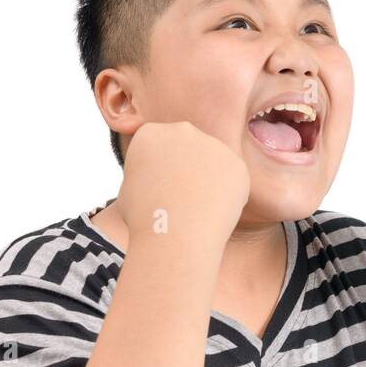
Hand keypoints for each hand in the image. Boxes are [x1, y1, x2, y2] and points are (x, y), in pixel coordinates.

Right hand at [117, 121, 250, 248]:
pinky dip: (227, 194)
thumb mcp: (128, 187)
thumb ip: (145, 171)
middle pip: (188, 149)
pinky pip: (233, 178)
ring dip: (208, 181)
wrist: (174, 236)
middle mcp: (182, 130)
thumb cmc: (145, 220)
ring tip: (197, 207)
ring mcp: (212, 144)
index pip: (161, 146)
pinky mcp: (236, 162)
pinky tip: (215, 209)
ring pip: (213, 163)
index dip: (161, 171)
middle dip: (187, 170)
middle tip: (183, 199)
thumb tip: (156, 173)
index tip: (160, 192)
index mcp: (151, 133)